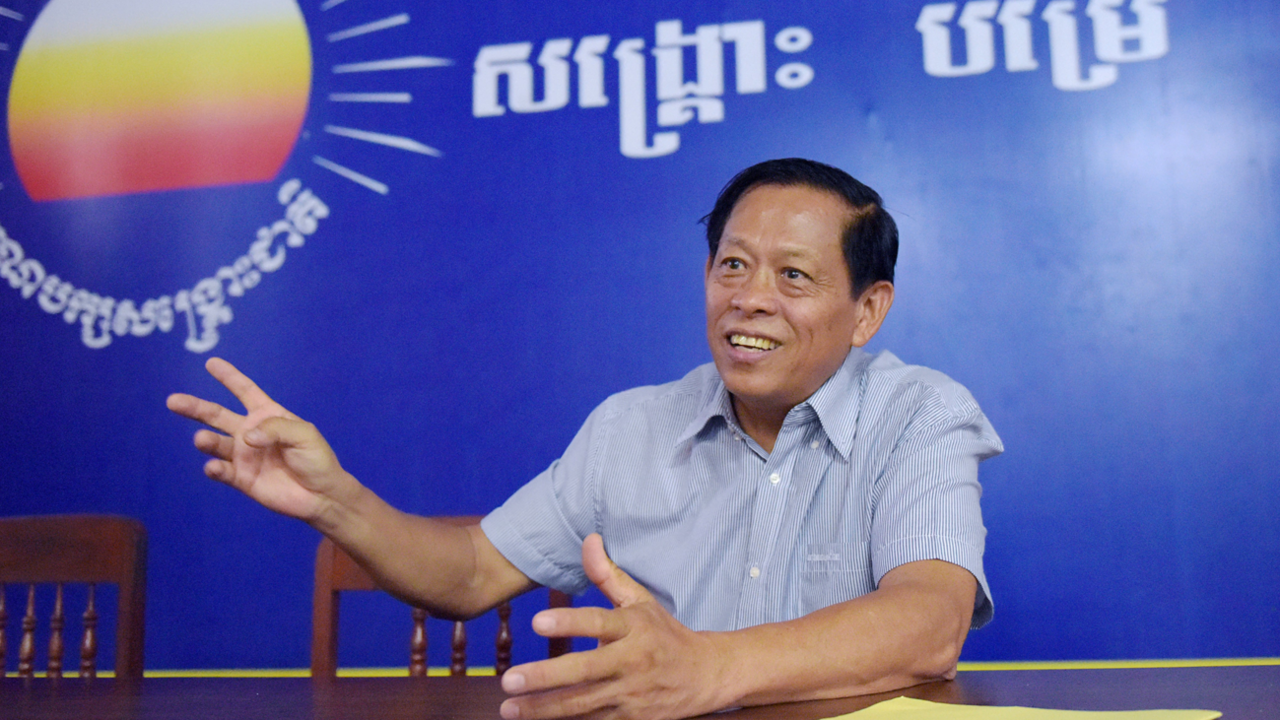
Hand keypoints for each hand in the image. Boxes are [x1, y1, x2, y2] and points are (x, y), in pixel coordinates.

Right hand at [166, 357, 354, 522]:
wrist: (321, 495)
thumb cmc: (316, 459)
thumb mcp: (304, 434)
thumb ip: (276, 428)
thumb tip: (246, 436)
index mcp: (268, 415)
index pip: (245, 391)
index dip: (229, 377)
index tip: (211, 363)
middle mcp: (250, 433)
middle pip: (216, 416)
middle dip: (195, 408)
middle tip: (173, 401)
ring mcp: (243, 456)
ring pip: (216, 443)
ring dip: (207, 441)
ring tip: (201, 440)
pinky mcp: (241, 478)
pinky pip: (221, 471)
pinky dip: (214, 469)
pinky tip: (213, 467)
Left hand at [499, 534, 731, 719]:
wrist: (706, 676)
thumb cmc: (665, 634)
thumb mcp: (641, 600)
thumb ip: (608, 575)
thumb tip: (588, 539)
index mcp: (634, 628)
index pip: (598, 623)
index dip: (568, 623)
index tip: (536, 623)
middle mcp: (632, 662)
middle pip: (585, 671)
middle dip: (545, 677)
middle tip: (510, 678)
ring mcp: (631, 695)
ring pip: (583, 705)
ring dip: (544, 709)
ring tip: (509, 708)